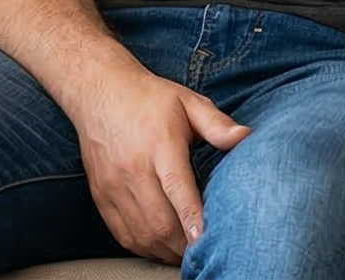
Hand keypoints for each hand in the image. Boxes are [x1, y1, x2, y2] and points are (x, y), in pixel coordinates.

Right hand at [66, 67, 250, 262]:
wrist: (99, 92)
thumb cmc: (147, 99)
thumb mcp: (188, 102)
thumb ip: (217, 124)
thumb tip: (245, 137)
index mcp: (159, 143)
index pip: (177, 187)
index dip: (191, 216)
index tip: (203, 238)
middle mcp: (133, 167)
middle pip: (159, 220)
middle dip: (184, 244)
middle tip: (204, 250)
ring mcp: (114, 184)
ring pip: (141, 233)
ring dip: (166, 250)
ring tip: (185, 251)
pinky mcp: (101, 195)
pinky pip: (122, 234)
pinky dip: (144, 247)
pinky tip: (160, 245)